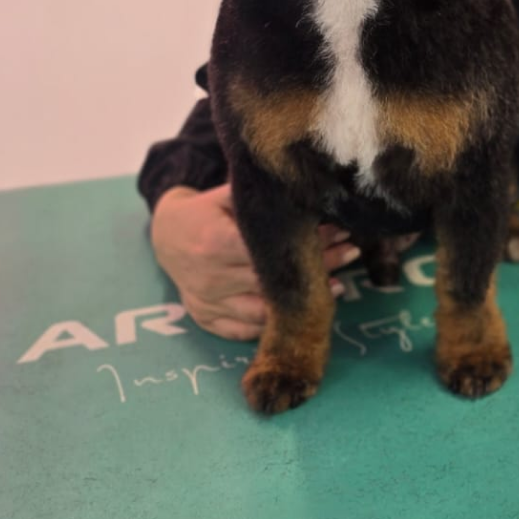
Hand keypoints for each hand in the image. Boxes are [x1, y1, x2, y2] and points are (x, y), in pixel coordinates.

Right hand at [150, 184, 360, 340]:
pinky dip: (276, 322)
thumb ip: (263, 198)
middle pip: (272, 280)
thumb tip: (314, 188)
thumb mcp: (229, 194)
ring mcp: (206, 303)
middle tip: (351, 252)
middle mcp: (209, 278)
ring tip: (339, 285)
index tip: (341, 232)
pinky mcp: (206, 320)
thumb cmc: (207, 210)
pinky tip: (304, 309)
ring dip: (303, 300)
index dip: (309, 244)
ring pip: (263, 310)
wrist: (166, 235)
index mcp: (214, 242)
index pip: (270, 250)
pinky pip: (246, 329)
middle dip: (317, 266)